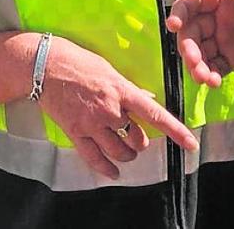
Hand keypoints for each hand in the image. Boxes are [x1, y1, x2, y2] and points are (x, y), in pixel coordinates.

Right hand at [38, 37, 196, 179]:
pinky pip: (94, 158)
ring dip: (127, 155)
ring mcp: (91, 123)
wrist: (42, 64)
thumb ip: (128, 87)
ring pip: (119, 151)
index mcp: (120, 90)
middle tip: (136, 137)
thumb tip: (147, 99)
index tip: (191, 143)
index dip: (175, 130)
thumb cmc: (75, 60)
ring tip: (126, 151)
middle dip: (140, 141)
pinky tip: (113, 172)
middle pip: (137, 138)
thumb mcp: (107, 68)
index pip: (154, 114)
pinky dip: (106, 168)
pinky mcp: (75, 132)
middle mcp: (109, 109)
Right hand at [167, 0, 233, 87]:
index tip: (174, 25)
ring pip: (200, 50)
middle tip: (194, 60)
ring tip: (203, 77)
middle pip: (192, 29)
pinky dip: (209, 74)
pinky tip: (213, 82)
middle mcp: (219, 15)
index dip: (181, 11)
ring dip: (195, 63)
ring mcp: (225, 38)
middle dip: (187, 45)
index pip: (194, 0)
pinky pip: (215, 66)